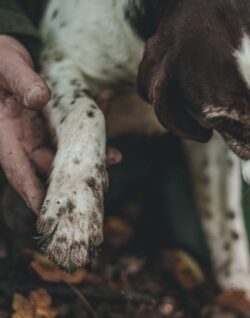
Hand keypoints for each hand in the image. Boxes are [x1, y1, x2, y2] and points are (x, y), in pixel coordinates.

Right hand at [0, 35, 120, 213]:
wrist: (1, 52)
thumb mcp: (6, 65)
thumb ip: (21, 82)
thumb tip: (39, 99)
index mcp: (4, 134)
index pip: (19, 170)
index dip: (36, 192)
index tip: (53, 210)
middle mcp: (23, 137)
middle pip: (49, 165)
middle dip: (75, 176)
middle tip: (101, 183)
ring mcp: (39, 130)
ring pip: (66, 149)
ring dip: (91, 151)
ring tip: (116, 155)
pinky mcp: (51, 120)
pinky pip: (73, 124)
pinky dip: (89, 117)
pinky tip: (104, 101)